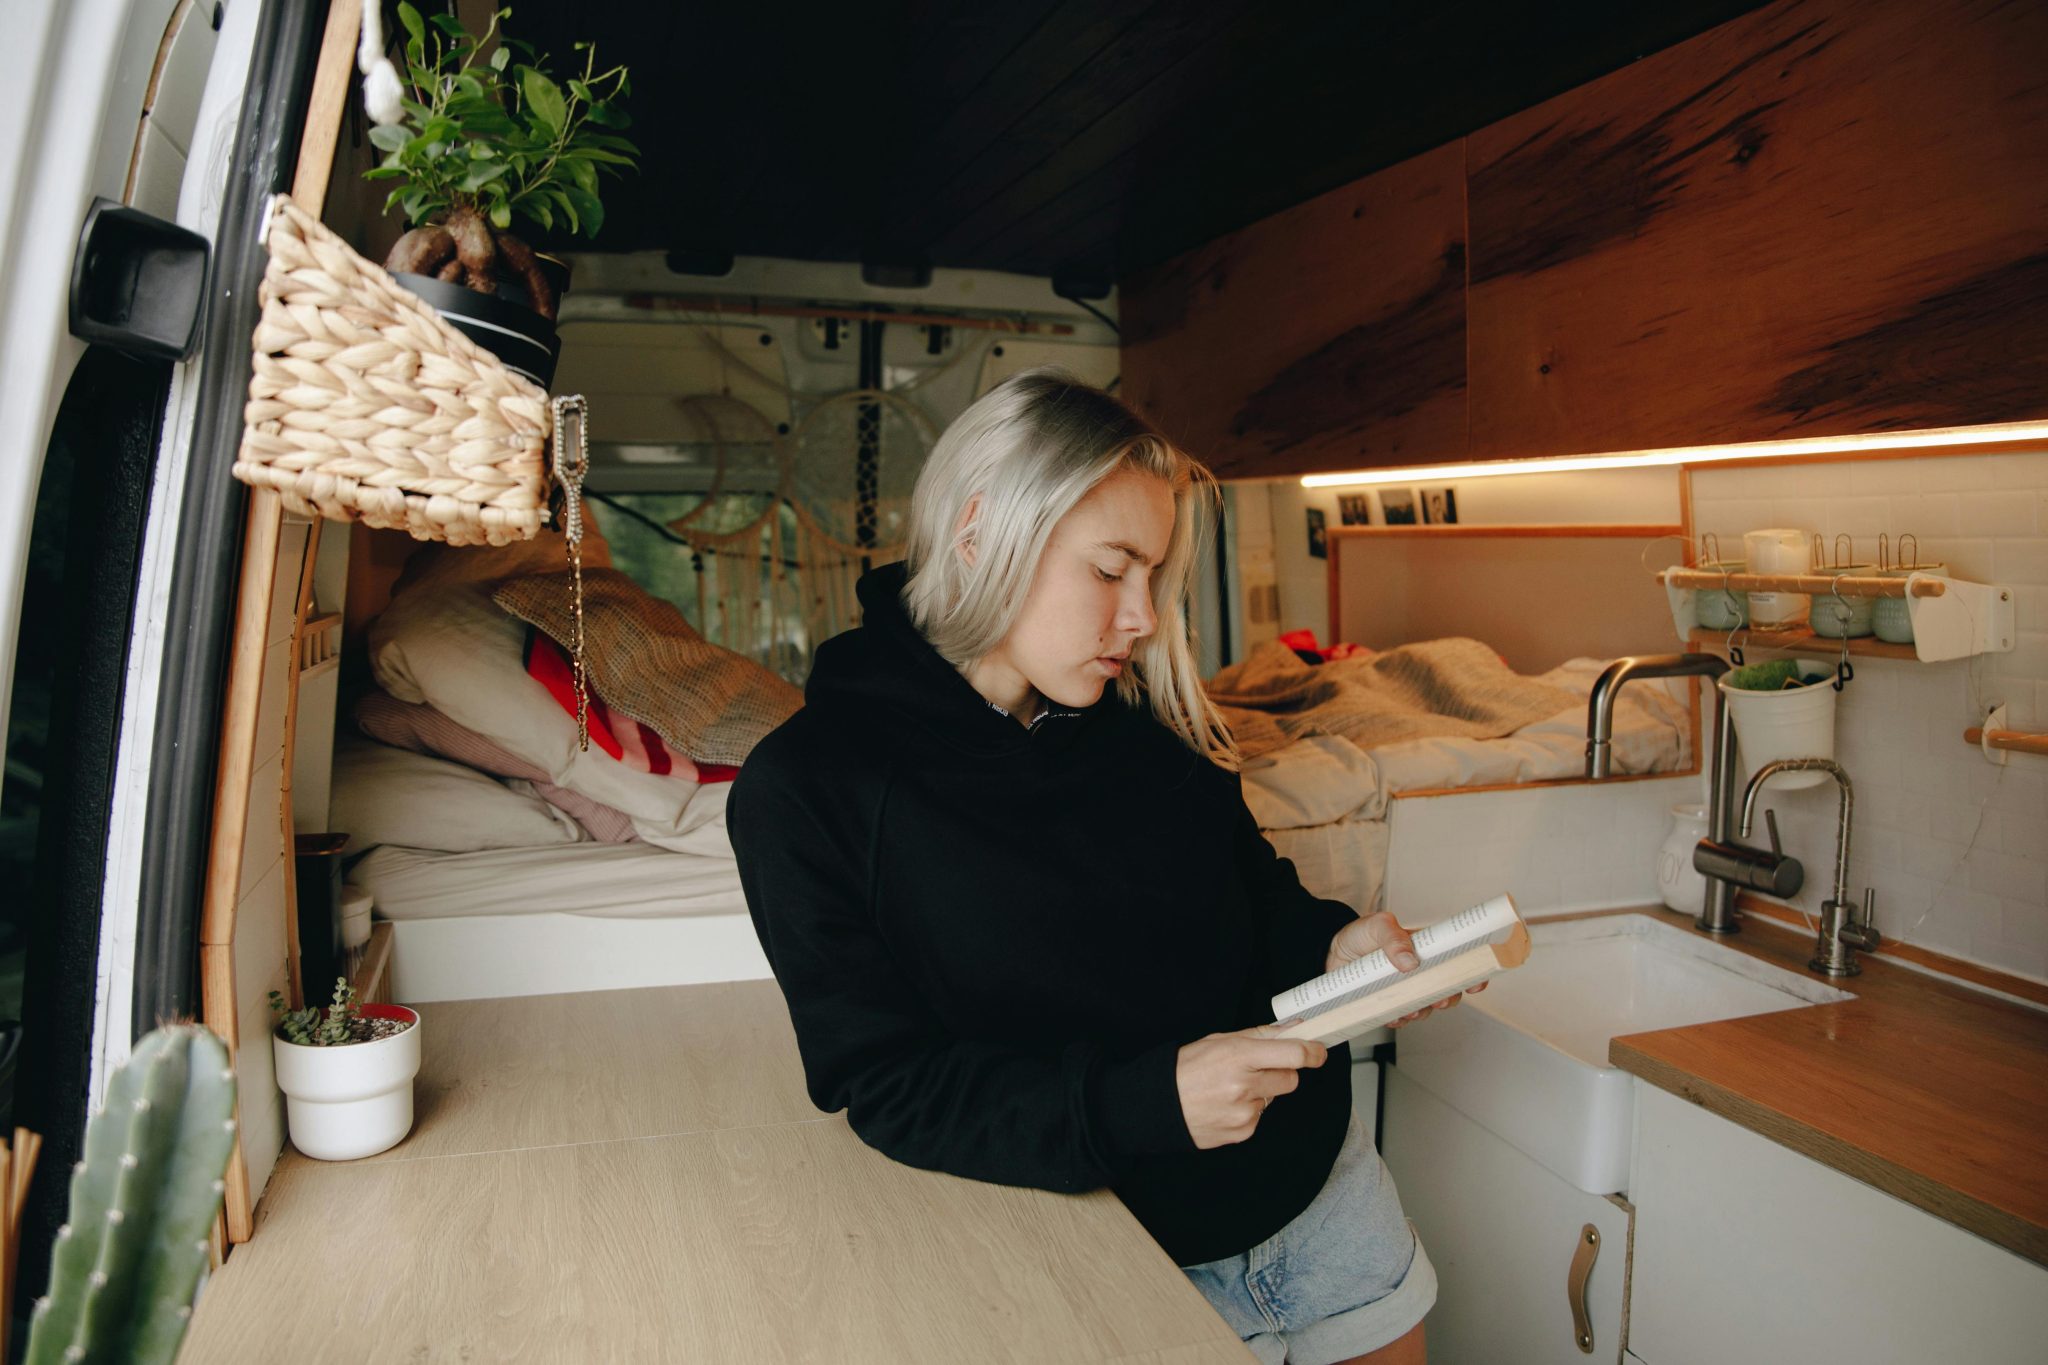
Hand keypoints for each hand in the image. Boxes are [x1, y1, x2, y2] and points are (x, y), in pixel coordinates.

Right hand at [1175, 1025, 1328, 1149]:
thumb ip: (1259, 1036)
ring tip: (1229, 1089)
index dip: (1312, 1053)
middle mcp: (1244, 1085)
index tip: (1318, 1052)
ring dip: (1260, 1093)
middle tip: (1258, 1069)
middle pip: (1290, 1078)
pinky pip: (1259, 1117)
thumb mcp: (1219, 1041)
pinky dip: (1248, 1110)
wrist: (1156, 1106)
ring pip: (1273, 1098)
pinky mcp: (1242, 1132)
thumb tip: (1293, 1030)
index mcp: (1238, 1055)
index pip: (1293, 1054)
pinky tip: (1225, 1105)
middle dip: (1281, 1072)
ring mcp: (1244, 1112)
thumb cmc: (1186, 1068)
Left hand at [1325, 910, 1487, 1028]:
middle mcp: (1419, 971)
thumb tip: (1410, 959)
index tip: (1477, 981)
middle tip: (1438, 999)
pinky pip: (1402, 1019)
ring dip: (1422, 1011)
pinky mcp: (1389, 1005)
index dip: (1472, 971)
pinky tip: (1391, 1014)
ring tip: (1408, 1007)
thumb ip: (1393, 937)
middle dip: (1448, 998)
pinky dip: (1400, 1019)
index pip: (1457, 959)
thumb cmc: (1358, 936)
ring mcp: (1405, 989)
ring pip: (1426, 1007)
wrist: (1328, 955)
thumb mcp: (1376, 926)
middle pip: (1448, 989)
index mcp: (1424, 948)